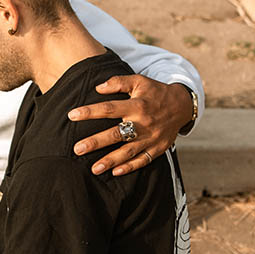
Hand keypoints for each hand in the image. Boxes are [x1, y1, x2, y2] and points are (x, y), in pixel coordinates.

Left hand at [68, 76, 191, 175]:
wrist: (183, 105)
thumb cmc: (155, 92)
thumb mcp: (139, 81)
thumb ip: (118, 82)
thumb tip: (97, 88)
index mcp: (137, 105)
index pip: (109, 108)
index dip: (90, 112)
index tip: (71, 115)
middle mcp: (143, 123)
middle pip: (116, 134)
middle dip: (96, 142)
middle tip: (77, 149)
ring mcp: (151, 138)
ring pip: (128, 151)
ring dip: (110, 161)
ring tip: (93, 169)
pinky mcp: (158, 148)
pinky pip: (143, 160)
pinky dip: (130, 167)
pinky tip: (115, 172)